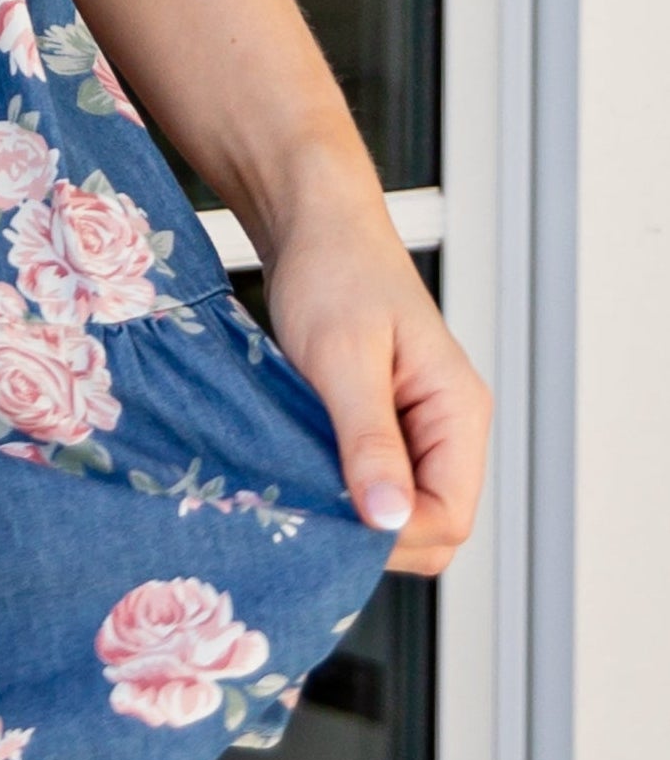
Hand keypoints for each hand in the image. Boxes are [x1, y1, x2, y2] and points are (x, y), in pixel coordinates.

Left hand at [262, 202, 489, 575]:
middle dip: (376, 533)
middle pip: (431, 525)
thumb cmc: (334, 271)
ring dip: (353, 512)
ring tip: (303, 490)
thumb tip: (389, 519)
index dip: (397, 535)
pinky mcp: (381, 425)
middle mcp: (447, 427)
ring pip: (398, 509)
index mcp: (458, 411)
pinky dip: (339, 488)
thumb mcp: (344, 358)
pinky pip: (371, 482)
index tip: (336, 526)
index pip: (451, 517)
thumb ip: (369, 440)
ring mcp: (415, 429)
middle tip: (311, 513)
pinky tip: (302, 473)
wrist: (312, 224)